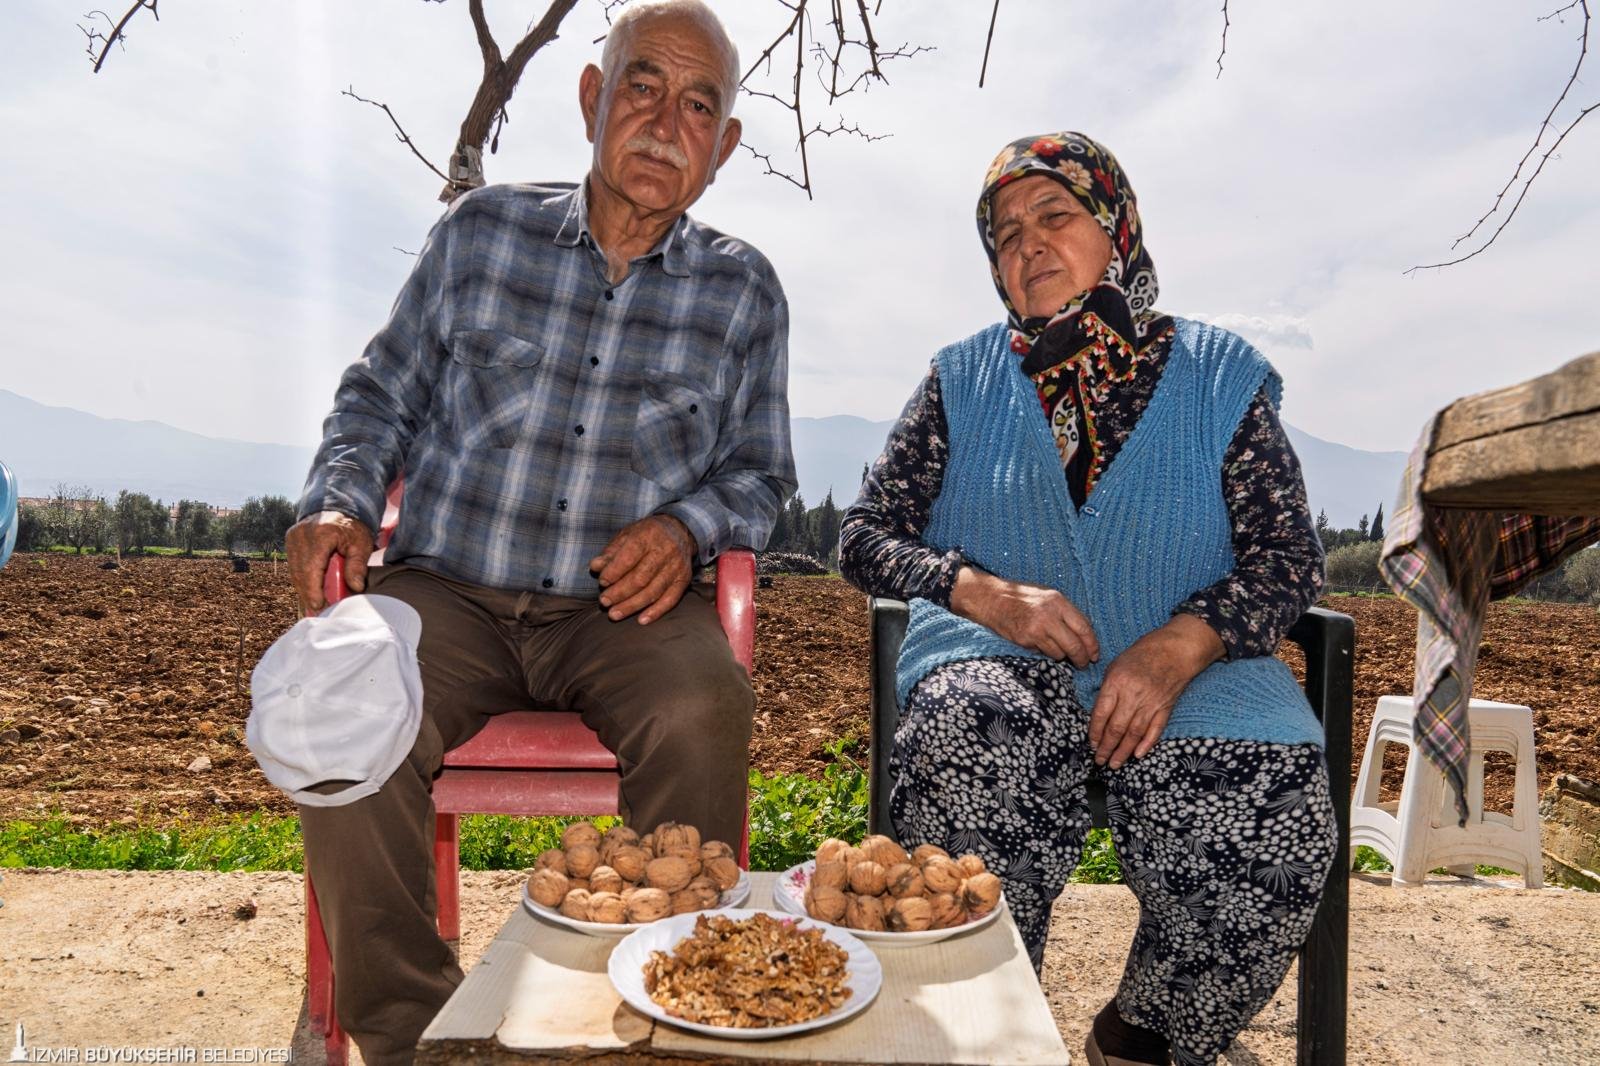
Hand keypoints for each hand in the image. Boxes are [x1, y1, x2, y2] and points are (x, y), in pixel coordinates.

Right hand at [286, 510, 375, 616]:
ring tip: (315, 605)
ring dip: (304, 589)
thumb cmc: (352, 526)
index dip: (313, 590)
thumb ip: (358, 565)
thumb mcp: (361, 543)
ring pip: (295, 571)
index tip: (319, 606)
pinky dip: (302, 580)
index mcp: (320, 534)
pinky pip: (294, 566)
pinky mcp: (290, 541)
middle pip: (301, 572)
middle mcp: (302, 535)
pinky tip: (310, 592)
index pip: (312, 568)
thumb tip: (356, 587)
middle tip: (318, 611)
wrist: (338, 506)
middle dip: (309, 594)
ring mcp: (293, 538)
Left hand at [589, 515, 695, 623]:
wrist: (679, 531)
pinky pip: (670, 599)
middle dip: (619, 593)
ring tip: (614, 614)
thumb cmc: (646, 535)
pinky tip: (641, 620)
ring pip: (653, 591)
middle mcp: (665, 551)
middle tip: (604, 601)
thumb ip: (611, 552)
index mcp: (648, 535)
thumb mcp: (627, 535)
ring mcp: (676, 567)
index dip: (614, 572)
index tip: (602, 582)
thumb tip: (595, 567)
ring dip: (632, 606)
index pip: (629, 557)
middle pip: (640, 578)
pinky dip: (656, 612)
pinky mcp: (683, 580)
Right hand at [949, 566, 1098, 666]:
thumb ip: (1065, 612)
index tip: (1095, 654)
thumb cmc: (1021, 596)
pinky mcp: (1025, 640)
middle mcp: (1049, 615)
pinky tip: (1041, 645)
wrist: (992, 599)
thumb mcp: (1047, 595)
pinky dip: (1045, 653)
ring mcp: (1036, 629)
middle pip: (1075, 645)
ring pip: (1060, 653)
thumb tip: (1084, 633)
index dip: (1092, 644)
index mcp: (1058, 602)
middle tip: (1084, 663)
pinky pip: (1043, 653)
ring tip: (1061, 653)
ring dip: (1062, 657)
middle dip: (1082, 658)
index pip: (1084, 628)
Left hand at [1088, 614, 1224, 768]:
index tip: (1091, 744)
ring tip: (1114, 764)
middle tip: (1099, 760)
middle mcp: (1133, 695)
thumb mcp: (1115, 665)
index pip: (1101, 713)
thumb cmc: (1141, 655)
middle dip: (1106, 747)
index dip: (1094, 732)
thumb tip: (1098, 715)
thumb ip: (1107, 690)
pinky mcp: (1165, 708)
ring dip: (1123, 752)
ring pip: (1134, 734)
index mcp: (1117, 682)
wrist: (1175, 650)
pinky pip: (1155, 730)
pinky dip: (1146, 744)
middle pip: (1116, 728)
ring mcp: (1151, 703)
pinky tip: (1137, 755)